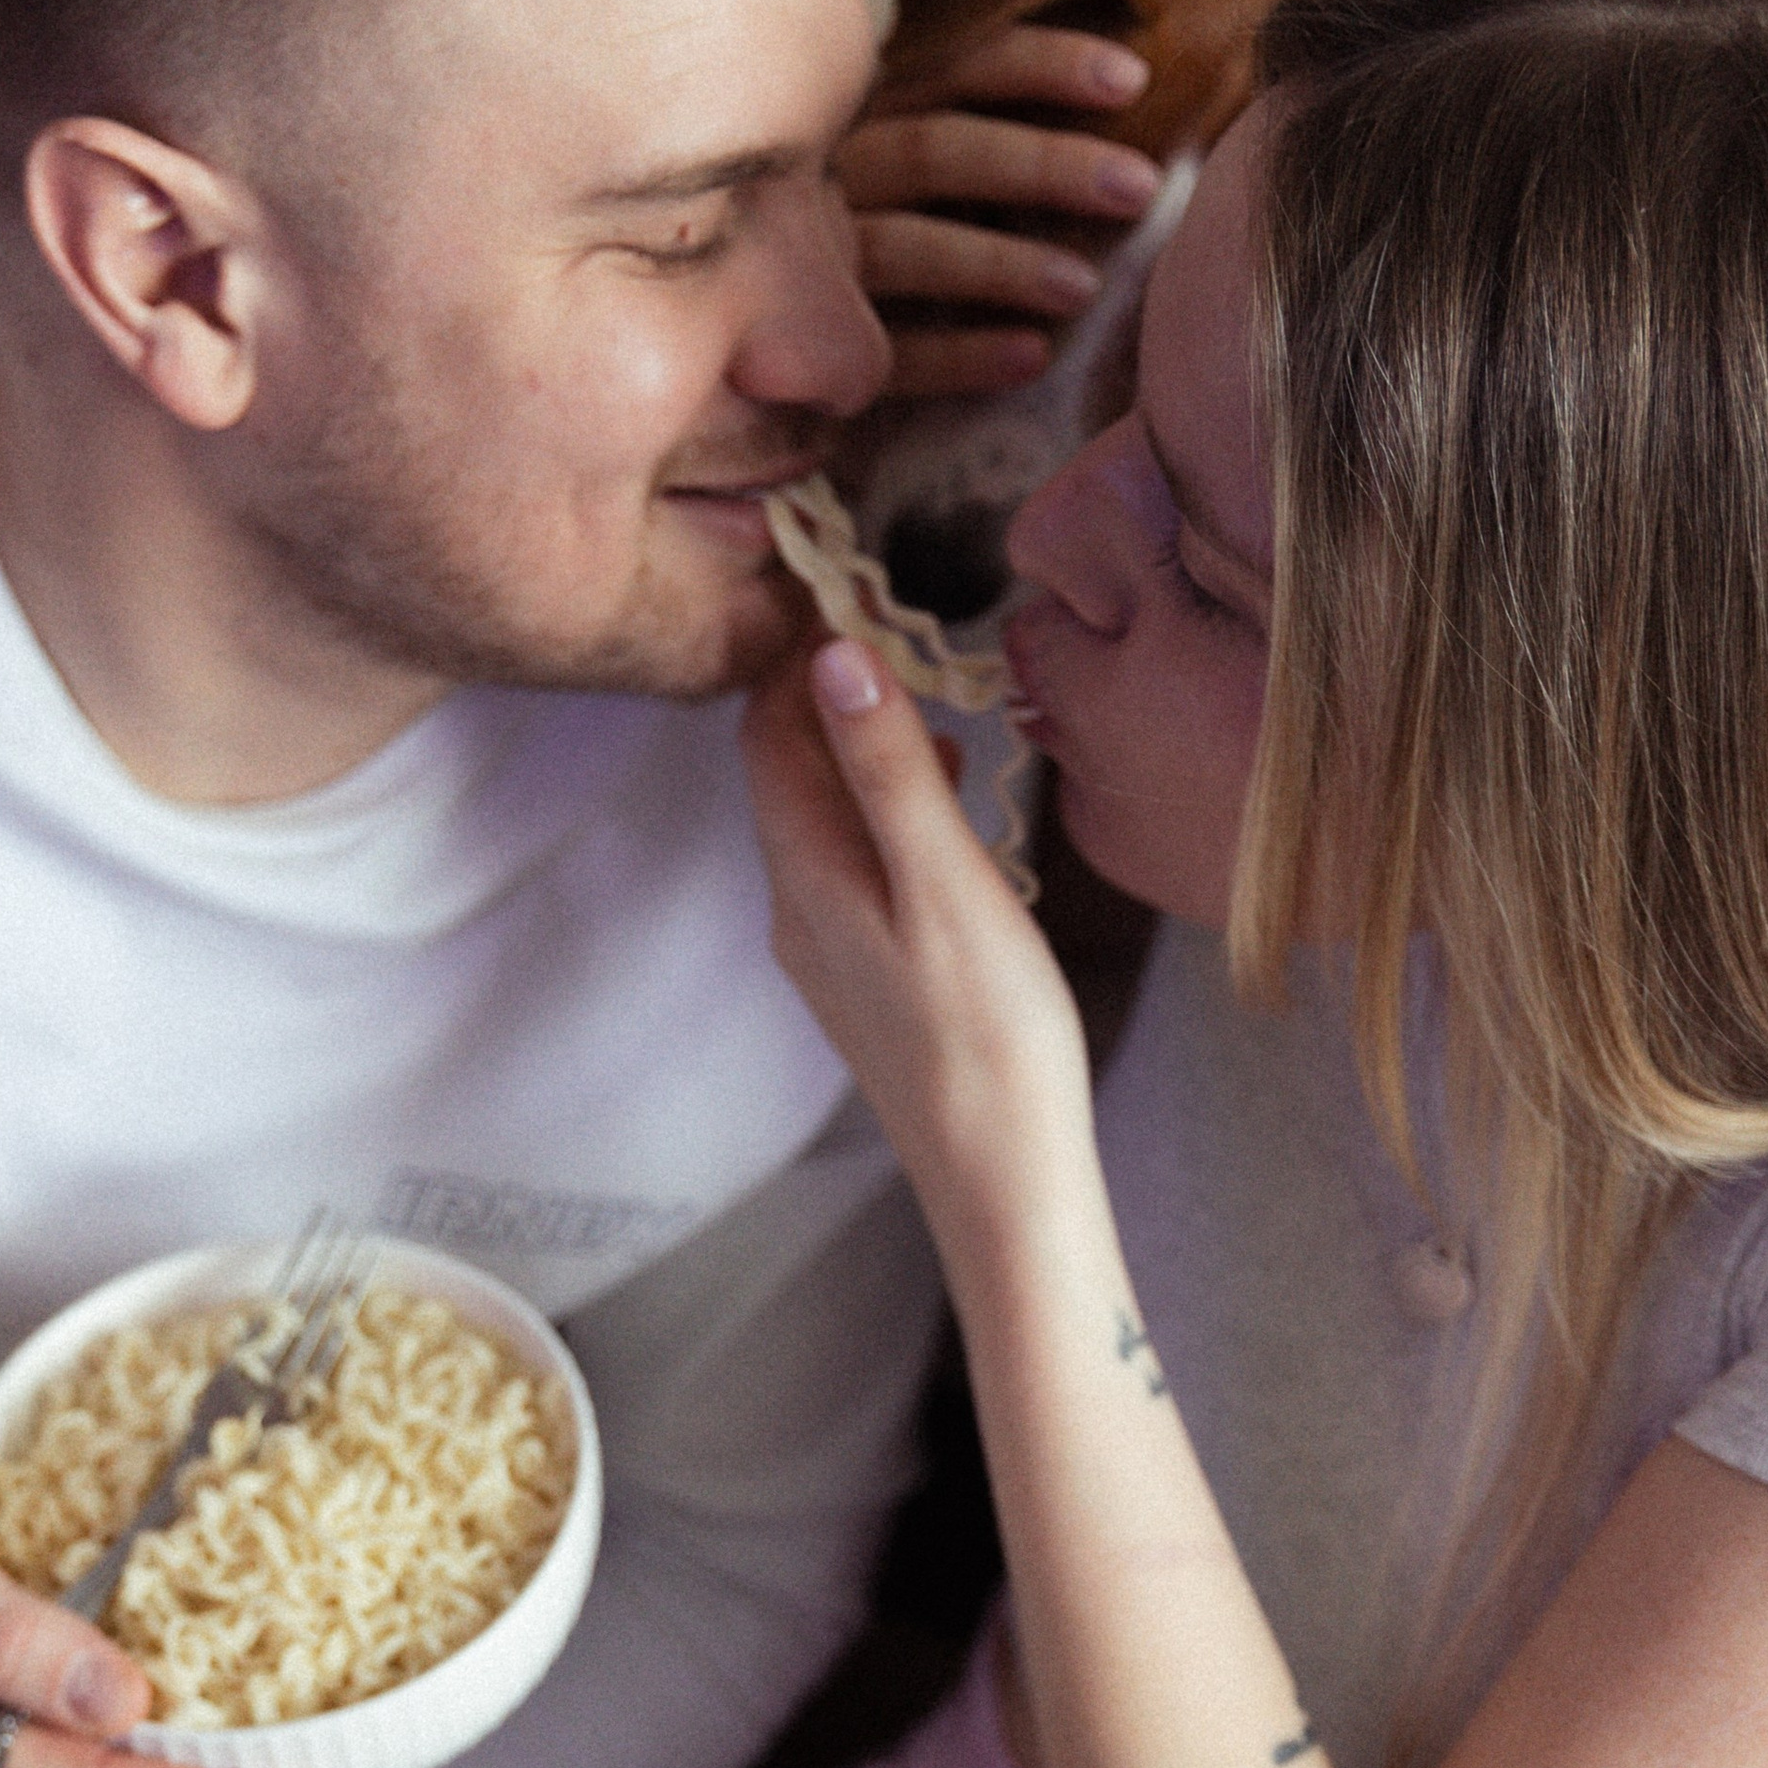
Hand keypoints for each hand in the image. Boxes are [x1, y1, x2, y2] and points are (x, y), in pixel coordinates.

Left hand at [741, 637, 1090, 1212]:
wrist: (1001, 1177)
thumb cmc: (988, 1036)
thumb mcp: (946, 885)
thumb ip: (890, 771)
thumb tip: (837, 658)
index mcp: (806, 875)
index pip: (766, 731)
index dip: (800, 653)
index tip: (857, 591)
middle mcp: (797, 908)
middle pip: (786, 769)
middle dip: (833, 692)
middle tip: (906, 632)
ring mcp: (828, 948)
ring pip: (823, 816)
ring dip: (868, 752)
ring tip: (941, 712)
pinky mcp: (867, 976)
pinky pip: (856, 864)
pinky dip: (890, 811)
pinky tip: (952, 808)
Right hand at [840, 26, 1163, 400]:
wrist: (740, 337)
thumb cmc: (863, 236)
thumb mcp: (902, 162)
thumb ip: (973, 133)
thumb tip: (1122, 108)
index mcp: (866, 112)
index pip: (959, 70)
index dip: (1046, 67)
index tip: (1134, 81)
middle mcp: (830, 172)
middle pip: (937, 152)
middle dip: (1044, 166)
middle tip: (1140, 188)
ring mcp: (808, 260)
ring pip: (907, 248)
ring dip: (1002, 265)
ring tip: (1086, 289)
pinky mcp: (805, 348)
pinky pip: (886, 351)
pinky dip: (961, 354)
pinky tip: (1033, 358)